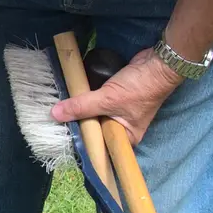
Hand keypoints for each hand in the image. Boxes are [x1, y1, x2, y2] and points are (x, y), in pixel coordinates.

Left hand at [49, 47, 181, 144]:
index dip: (82, 144)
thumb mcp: (107, 100)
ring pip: (95, 116)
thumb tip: (55, 114)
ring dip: (81, 112)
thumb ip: (81, 107)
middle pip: (95, 131)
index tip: (62, 140)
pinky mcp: (116, 98)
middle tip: (56, 126)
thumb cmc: (138, 88)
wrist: (157, 64)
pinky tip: (72, 99)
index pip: (100, 148)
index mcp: (126, 138)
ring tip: (59, 114)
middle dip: (79, 126)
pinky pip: (97, 103)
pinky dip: (87, 100)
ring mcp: (119, 113)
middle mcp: (123, 129)